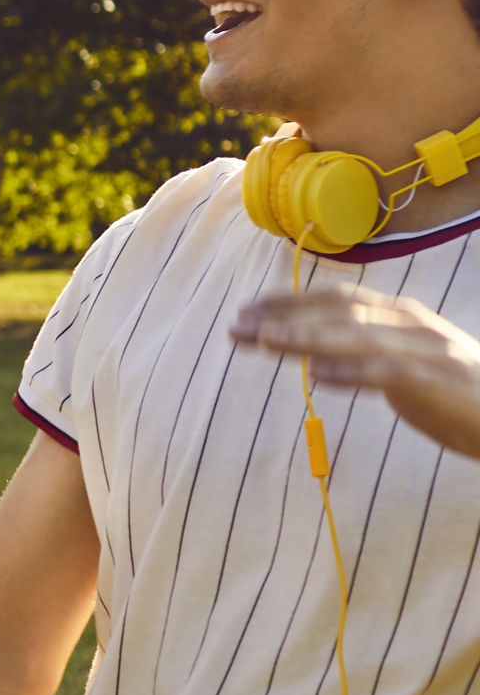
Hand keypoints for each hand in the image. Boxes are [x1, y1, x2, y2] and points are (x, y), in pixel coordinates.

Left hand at [235, 282, 479, 457]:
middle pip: (341, 313)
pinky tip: (320, 377)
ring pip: (360, 337)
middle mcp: (415, 327)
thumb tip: (319, 358)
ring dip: (308, 338)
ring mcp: (430, 352)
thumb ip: (368, 356)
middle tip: (236, 326)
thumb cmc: (461, 394)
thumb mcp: (409, 367)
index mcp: (404, 318)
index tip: (245, 310)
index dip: (290, 302)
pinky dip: (355, 372)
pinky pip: (393, 374)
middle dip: (285, 317)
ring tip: (265, 341)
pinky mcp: (443, 383)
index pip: (339, 300)